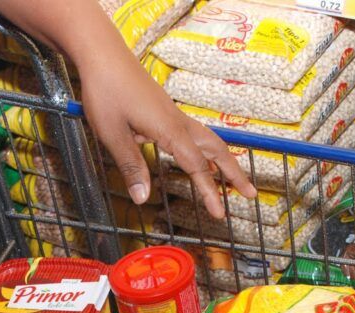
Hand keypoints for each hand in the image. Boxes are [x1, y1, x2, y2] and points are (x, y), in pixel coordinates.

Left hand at [79, 53, 256, 219]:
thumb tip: (143, 198)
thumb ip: (131, 166)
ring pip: (209, 140)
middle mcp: (179, 122)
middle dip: (234, 174)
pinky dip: (208, 150)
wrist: (104, 56)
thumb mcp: (112, 134)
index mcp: (170, 130)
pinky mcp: (167, 112)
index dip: (209, 192)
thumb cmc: (107, 92)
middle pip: (216, 150)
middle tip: (250, 194)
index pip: (197, 166)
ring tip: (234, 180)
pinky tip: (204, 159)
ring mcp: (174, 115)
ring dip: (224, 161)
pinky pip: (196, 134)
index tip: (219, 214)